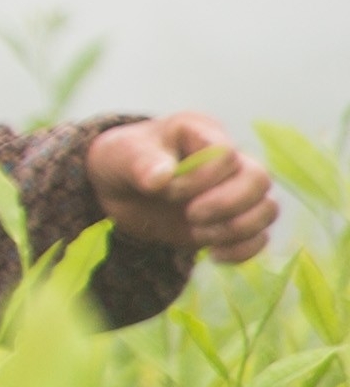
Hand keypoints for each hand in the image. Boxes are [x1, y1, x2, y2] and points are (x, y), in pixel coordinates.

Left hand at [91, 115, 281, 264]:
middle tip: (191, 216)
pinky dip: (243, 250)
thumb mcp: (121, 155)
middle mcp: (228, 160)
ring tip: (197, 234)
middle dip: (227, 204)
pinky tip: (213, 255)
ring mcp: (234, 191)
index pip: (226, 155)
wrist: (119, 190)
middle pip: (259, 179)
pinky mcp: (233, 220)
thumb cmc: (122, 161)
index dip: (200, 179)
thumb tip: (161, 178)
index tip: (164, 191)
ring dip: (236, 228)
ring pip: (267, 208)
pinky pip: (260, 237)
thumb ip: (141, 163)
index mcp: (202, 132)